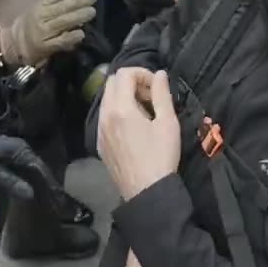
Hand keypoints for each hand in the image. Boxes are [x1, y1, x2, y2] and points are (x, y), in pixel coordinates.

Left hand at [0, 126, 58, 199]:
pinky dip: (31, 177)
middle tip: (55, 200)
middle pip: (40, 168)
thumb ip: (11, 183)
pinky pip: (26, 166)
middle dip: (47, 184)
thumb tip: (31, 194)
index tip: (57, 197)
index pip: (41, 169)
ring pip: (34, 167)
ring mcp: (18, 148)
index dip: (50, 183)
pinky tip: (33, 186)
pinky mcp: (11, 152)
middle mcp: (24, 148)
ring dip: (40, 181)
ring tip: (47, 196)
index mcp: (21, 151)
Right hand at [2, 0, 97, 65]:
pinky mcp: (46, 47)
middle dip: (79, 0)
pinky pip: (60, 41)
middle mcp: (42, 17)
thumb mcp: (41, 6)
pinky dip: (71, 37)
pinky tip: (81, 33)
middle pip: (62, 7)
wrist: (15, 44)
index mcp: (42, 5)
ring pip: (62, 22)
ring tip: (91, 12)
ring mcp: (44, 32)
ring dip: (78, 16)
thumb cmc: (32, 22)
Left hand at [97, 68, 180, 200]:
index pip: (124, 74)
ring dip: (125, 97)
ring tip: (145, 113)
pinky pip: (105, 117)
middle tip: (152, 98)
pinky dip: (118, 113)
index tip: (158, 88)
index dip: (143, 74)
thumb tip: (160, 74)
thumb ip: (162, 94)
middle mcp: (104, 116)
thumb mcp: (168, 123)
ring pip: (107, 100)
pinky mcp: (100, 143)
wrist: (146, 192)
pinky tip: (135, 129)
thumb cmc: (161, 156)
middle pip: (112, 83)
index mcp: (120, 108)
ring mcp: (99, 131)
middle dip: (132, 83)